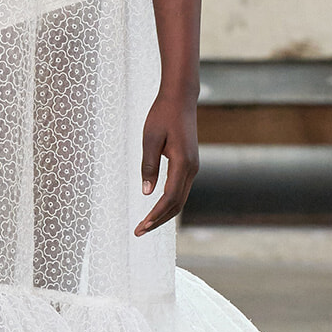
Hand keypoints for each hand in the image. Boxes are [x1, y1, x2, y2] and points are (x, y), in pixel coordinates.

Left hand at [135, 90, 198, 234]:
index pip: (169, 198)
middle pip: (176, 204)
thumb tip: (146, 193)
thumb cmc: (162, 115)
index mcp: (183, 163)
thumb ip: (149, 166)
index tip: (141, 227)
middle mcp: (192, 169)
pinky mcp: (190, 165)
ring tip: (145, 225)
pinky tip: (156, 209)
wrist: (180, 99)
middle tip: (138, 232)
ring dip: (163, 214)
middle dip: (158, 220)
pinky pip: (180, 190)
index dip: (155, 215)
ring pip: (180, 199)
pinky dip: (169, 203)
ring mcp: (193, 167)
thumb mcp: (150, 139)